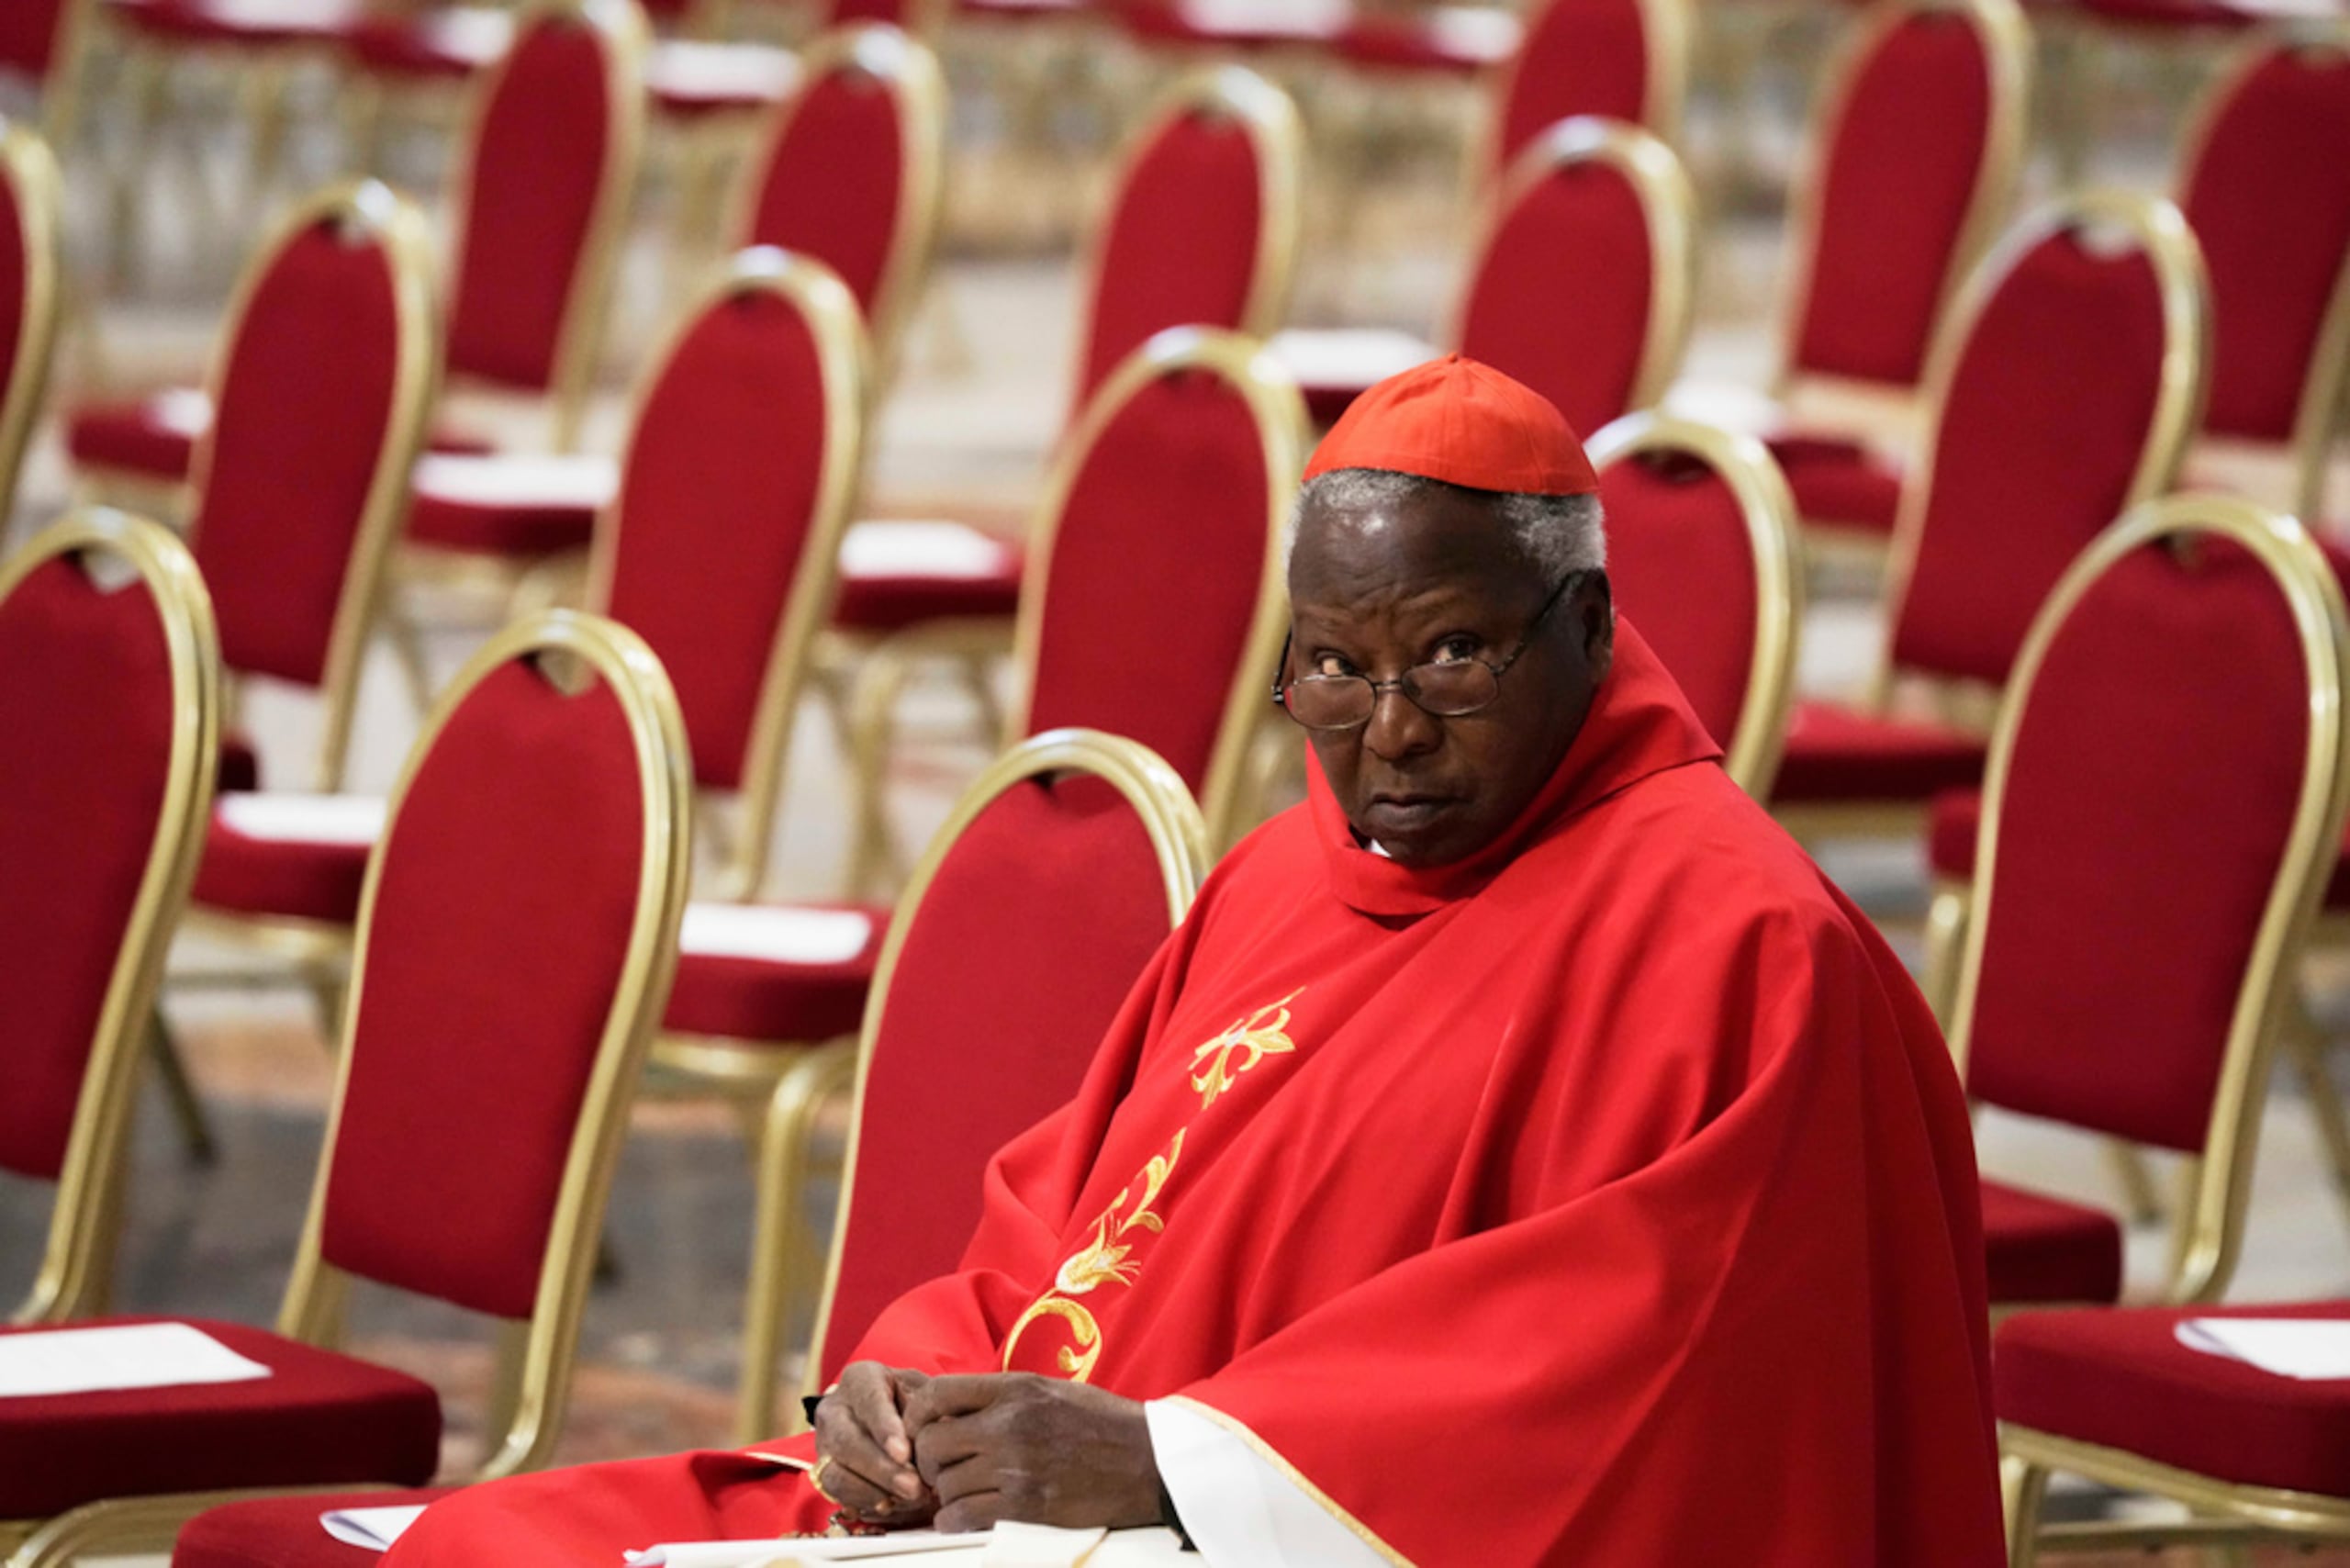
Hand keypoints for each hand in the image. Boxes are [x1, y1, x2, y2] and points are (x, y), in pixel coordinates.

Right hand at [811, 1362, 936, 1523]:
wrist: (885, 1415)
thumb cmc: (909, 1400)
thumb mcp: (922, 1392)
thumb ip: (928, 1410)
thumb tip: (942, 1434)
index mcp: (860, 1378)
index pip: (868, 1401)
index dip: (885, 1429)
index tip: (904, 1453)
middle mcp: (834, 1409)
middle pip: (847, 1442)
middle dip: (882, 1470)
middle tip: (914, 1487)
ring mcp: (824, 1442)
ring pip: (836, 1473)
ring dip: (873, 1492)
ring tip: (909, 1500)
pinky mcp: (823, 1471)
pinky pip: (837, 1494)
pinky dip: (865, 1504)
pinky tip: (893, 1506)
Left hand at [902, 1372, 1160, 1533]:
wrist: (1148, 1461)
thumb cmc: (1103, 1423)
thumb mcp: (1051, 1391)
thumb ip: (1003, 1397)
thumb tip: (955, 1411)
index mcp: (1017, 1389)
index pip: (938, 1393)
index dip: (917, 1414)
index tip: (918, 1428)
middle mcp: (1011, 1425)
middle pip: (932, 1442)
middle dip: (927, 1458)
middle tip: (938, 1466)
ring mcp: (1017, 1467)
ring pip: (946, 1483)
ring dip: (946, 1491)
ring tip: (960, 1491)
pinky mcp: (1026, 1506)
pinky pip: (965, 1515)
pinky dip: (955, 1519)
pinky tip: (962, 1516)